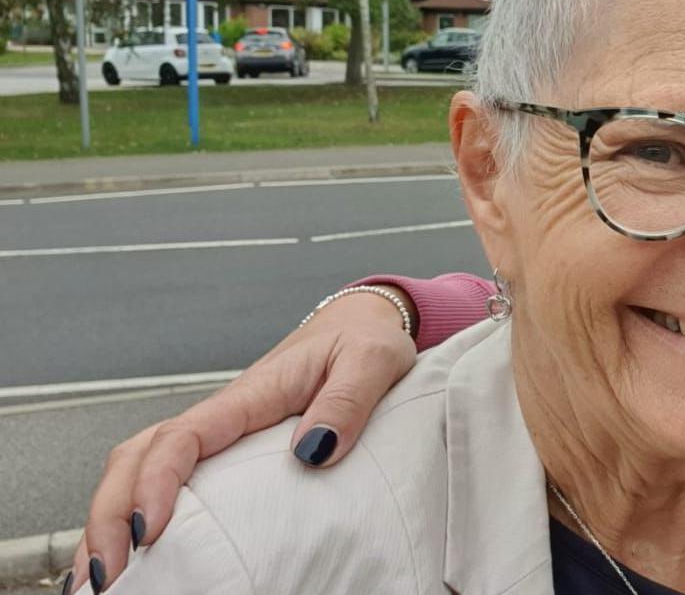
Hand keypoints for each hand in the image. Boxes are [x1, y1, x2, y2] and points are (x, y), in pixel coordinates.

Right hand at [68, 291, 416, 592]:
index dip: (156, 480)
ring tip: (103, 580)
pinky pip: (172, 479)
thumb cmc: (366, 340)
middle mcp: (225, 415)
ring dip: (111, 520)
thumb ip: (348, 400)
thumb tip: (314, 450)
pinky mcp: (229, 452)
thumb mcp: (373, 361)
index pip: (183, 434)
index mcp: (253, 393)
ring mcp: (222, 435)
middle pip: (138, 457)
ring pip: (141, 469)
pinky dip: (138, 514)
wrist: (364, 324)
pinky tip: (138, 557)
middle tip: (108, 574)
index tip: (149, 529)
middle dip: (110, 514)